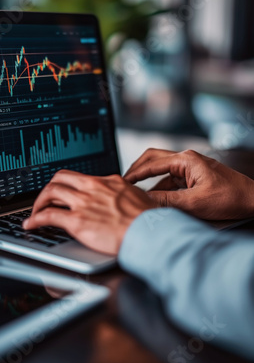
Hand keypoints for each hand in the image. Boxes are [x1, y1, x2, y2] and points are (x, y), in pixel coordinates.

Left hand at [23, 170, 155, 254]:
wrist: (150, 232)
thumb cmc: (148, 220)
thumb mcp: (136, 197)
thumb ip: (122, 194)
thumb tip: (121, 197)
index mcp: (107, 181)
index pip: (79, 177)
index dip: (67, 185)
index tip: (63, 192)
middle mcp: (92, 187)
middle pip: (60, 178)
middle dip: (49, 188)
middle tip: (45, 200)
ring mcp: (83, 203)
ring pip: (50, 192)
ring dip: (39, 202)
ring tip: (36, 212)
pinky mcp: (77, 221)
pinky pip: (48, 215)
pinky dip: (35, 219)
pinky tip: (30, 225)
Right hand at [124, 148, 253, 219]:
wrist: (252, 201)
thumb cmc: (230, 198)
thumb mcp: (194, 203)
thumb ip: (166, 202)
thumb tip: (144, 202)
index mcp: (186, 159)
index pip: (152, 163)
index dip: (134, 173)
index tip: (121, 181)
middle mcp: (186, 160)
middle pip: (153, 159)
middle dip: (138, 170)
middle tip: (124, 182)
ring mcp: (190, 168)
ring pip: (162, 172)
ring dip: (150, 183)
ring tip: (137, 195)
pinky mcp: (194, 178)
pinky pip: (171, 181)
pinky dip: (161, 189)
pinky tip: (155, 201)